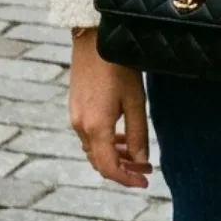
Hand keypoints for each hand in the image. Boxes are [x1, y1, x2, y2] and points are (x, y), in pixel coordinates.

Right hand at [69, 31, 151, 186]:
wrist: (94, 38)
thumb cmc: (119, 66)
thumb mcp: (135, 101)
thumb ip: (137, 134)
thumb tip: (141, 161)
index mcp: (95, 127)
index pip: (109, 167)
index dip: (127, 179)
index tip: (145, 182)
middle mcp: (80, 126)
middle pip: (99, 162)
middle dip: (123, 169)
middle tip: (145, 169)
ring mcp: (75, 116)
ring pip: (94, 150)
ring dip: (114, 156)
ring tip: (136, 154)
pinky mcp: (75, 107)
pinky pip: (89, 136)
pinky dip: (105, 143)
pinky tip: (120, 136)